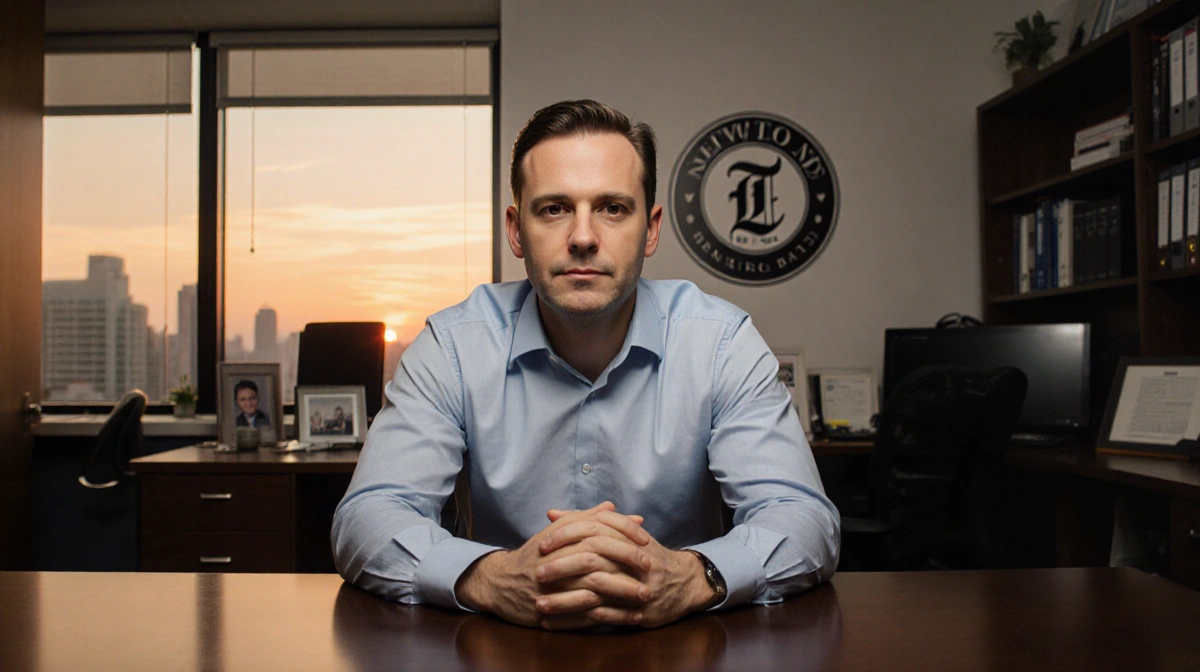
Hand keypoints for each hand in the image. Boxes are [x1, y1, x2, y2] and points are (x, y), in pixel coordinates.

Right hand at [455, 502, 651, 627]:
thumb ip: (584, 518)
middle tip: (651, 571)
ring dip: (622, 595)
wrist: (502, 584)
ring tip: (645, 597)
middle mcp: (557, 563)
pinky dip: (611, 618)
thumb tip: (612, 506)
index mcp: (561, 541)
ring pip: (594, 592)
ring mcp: (555, 590)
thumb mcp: (556, 532)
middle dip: (627, 567)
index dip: (624, 537)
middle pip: (598, 563)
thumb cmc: (534, 555)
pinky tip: (630, 618)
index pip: (598, 534)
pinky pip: (587, 617)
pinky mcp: (555, 613)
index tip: (646, 543)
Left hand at [539, 511, 716, 628]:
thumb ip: (586, 521)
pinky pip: (603, 618)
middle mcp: (631, 561)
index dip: (566, 536)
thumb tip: (552, 513)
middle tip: (537, 574)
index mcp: (625, 538)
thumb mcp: (621, 533)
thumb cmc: (645, 555)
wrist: (683, 582)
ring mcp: (634, 587)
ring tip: (539, 605)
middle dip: (561, 568)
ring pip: (595, 592)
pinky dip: (577, 622)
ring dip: (564, 601)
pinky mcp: (636, 611)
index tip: (542, 545)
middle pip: (591, 560)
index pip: (592, 531)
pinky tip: (556, 623)